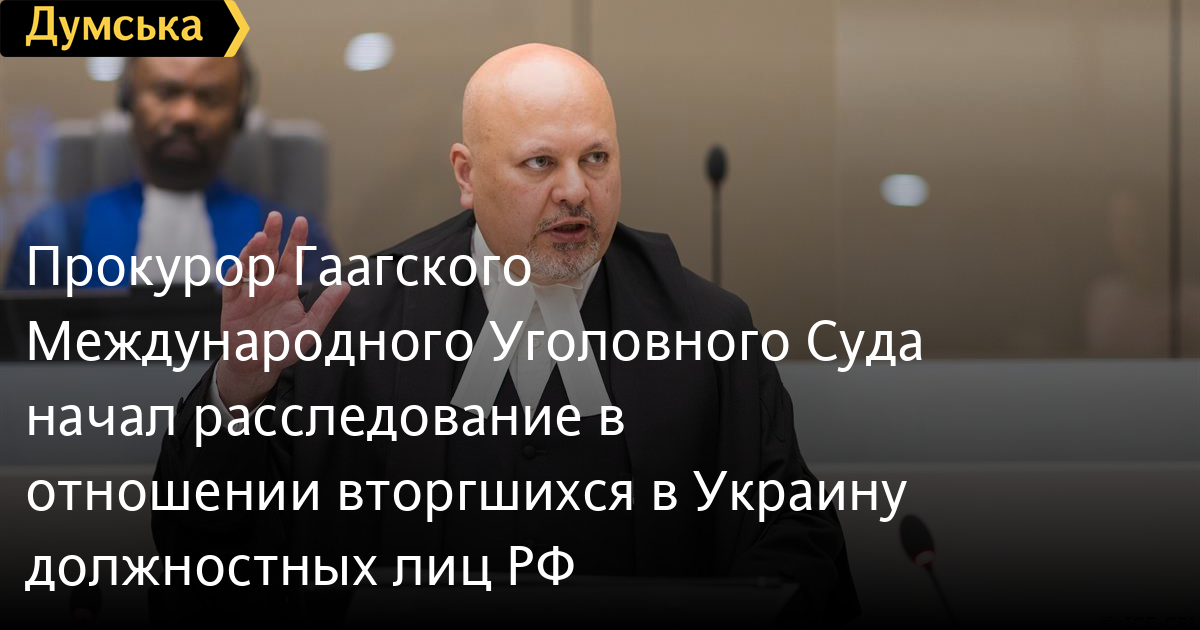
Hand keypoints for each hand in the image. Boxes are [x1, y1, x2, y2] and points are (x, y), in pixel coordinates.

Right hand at [215, 212, 349, 407]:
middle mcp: (267, 285)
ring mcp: (249, 291)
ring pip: (250, 264)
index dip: (296, 240)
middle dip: (272, 234)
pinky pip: (232, 284)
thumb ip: (326, 306)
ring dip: (253, 250)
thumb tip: (346, 285)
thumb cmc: (283, 347)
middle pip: (268, 254)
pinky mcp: (232, 303)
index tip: (301, 222)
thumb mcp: (310, 328)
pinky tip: (241, 263)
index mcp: (286, 287)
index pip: (291, 258)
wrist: (259, 366)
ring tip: (260, 237)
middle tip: (275, 216)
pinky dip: (235, 272)